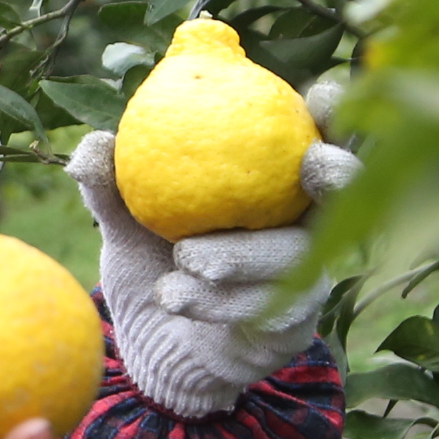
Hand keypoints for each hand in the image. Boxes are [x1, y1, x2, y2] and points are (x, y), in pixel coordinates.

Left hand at [70, 78, 360, 417]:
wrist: (154, 344)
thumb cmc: (152, 263)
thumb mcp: (127, 222)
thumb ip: (112, 184)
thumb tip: (92, 146)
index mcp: (273, 184)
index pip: (319, 138)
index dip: (333, 114)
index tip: (320, 94)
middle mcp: (303, 226)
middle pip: (346, 194)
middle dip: (339, 172)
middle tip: (310, 163)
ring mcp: (305, 278)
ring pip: (296, 256)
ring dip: (240, 253)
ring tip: (185, 257)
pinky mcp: (292, 326)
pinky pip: (267, 307)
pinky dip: (216, 300)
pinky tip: (174, 294)